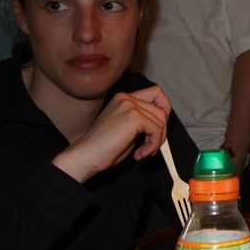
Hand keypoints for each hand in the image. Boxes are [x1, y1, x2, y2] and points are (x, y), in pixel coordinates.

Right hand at [53, 86, 171, 182]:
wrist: (86, 156)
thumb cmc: (102, 148)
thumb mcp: (126, 129)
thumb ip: (142, 122)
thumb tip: (162, 125)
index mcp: (123, 98)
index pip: (156, 93)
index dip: (164, 110)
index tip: (159, 129)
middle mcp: (126, 98)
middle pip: (162, 108)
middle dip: (162, 130)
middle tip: (151, 146)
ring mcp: (130, 105)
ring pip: (161, 120)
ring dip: (157, 141)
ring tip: (143, 152)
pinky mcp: (133, 117)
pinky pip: (157, 130)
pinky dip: (153, 145)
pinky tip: (140, 154)